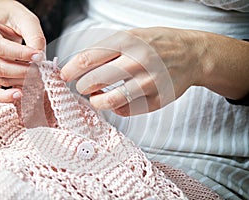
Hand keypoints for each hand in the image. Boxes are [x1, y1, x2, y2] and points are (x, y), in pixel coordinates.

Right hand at [0, 0, 45, 102]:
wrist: (3, 22)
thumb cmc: (13, 19)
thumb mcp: (26, 20)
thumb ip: (34, 36)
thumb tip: (39, 56)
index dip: (20, 55)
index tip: (39, 56)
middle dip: (23, 71)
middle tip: (41, 70)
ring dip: (21, 81)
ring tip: (37, 78)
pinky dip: (5, 96)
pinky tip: (20, 94)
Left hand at [61, 27, 205, 115]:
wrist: (192, 54)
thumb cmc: (157, 44)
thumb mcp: (132, 35)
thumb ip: (107, 48)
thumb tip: (79, 64)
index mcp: (127, 42)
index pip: (87, 58)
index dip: (70, 70)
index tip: (64, 76)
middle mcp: (137, 62)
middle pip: (94, 81)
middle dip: (81, 87)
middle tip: (83, 87)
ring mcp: (148, 83)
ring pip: (109, 101)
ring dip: (96, 102)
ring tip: (97, 98)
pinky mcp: (157, 100)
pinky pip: (127, 110)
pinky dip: (117, 108)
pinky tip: (119, 101)